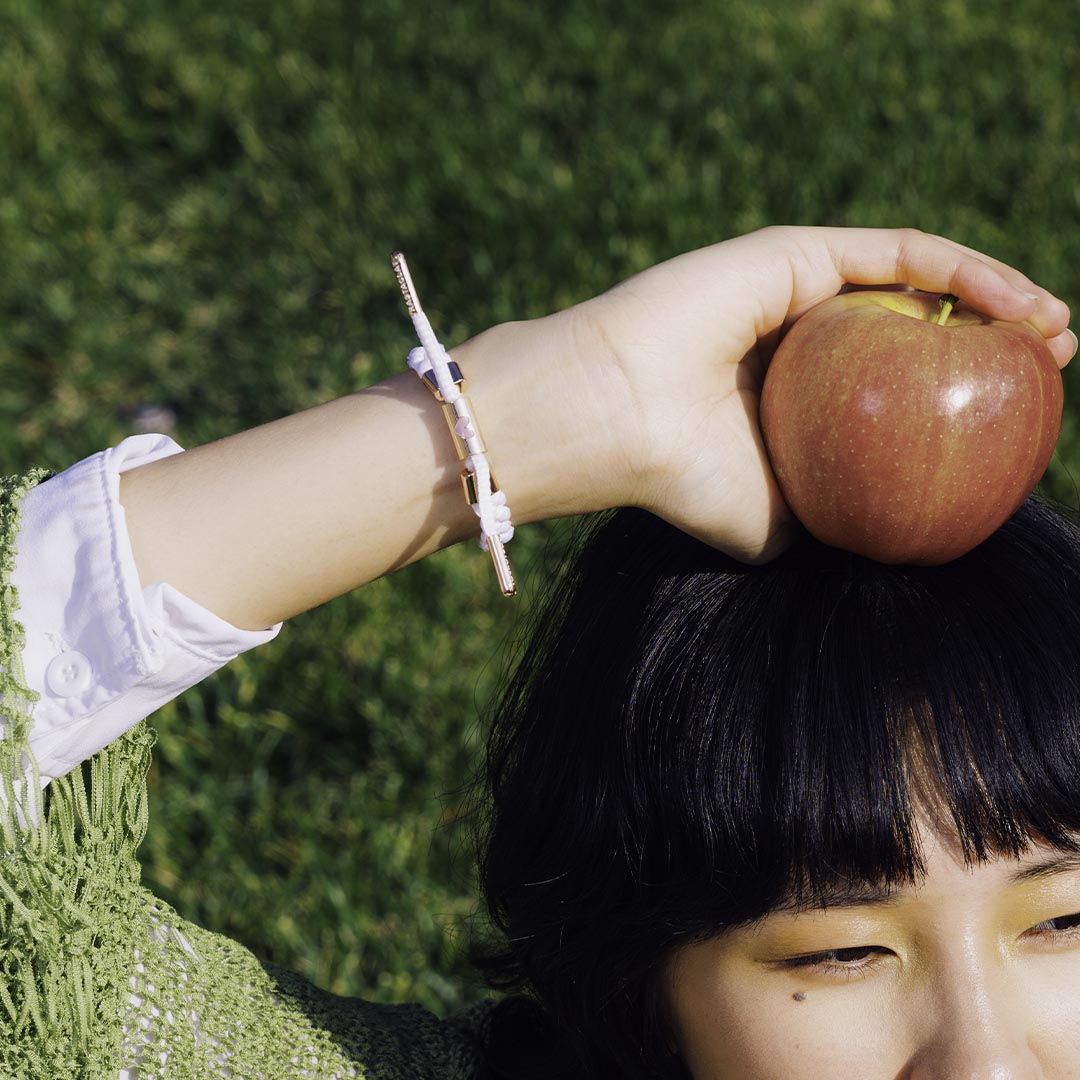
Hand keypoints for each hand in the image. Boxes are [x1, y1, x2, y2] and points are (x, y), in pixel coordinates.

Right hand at [578, 226, 1074, 561]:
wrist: (618, 422)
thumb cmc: (689, 480)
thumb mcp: (785, 523)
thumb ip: (839, 520)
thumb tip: (896, 542)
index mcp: (792, 390)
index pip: (892, 384)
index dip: (957, 391)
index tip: (1019, 413)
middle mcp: (798, 333)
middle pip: (913, 325)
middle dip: (990, 339)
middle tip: (1053, 360)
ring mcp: (796, 287)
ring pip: (914, 281)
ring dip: (994, 297)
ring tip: (1056, 329)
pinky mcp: (796, 252)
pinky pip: (898, 254)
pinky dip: (964, 272)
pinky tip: (1019, 304)